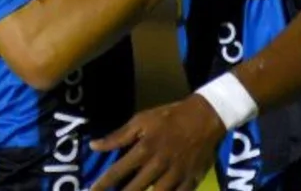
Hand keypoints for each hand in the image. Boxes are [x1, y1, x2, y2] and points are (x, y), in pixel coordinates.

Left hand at [89, 95, 225, 190]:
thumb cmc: (170, 117)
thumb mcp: (142, 120)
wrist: (206, 117)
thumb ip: (118, 136)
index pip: (117, 172)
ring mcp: (176, 175)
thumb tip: (94, 146)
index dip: (102, 184)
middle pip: (135, 189)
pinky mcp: (191, 180)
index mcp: (144, 150)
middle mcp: (158, 166)